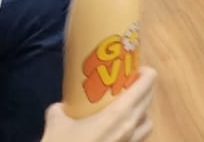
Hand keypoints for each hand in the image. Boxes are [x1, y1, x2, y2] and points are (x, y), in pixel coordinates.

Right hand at [42, 66, 156, 141]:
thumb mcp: (56, 124)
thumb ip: (59, 110)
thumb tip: (60, 107)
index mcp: (119, 114)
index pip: (145, 86)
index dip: (146, 74)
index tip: (137, 69)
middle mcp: (130, 128)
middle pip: (147, 102)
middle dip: (142, 91)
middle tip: (128, 86)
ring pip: (147, 124)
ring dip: (141, 114)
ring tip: (126, 111)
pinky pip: (138, 141)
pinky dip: (134, 133)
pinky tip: (116, 133)